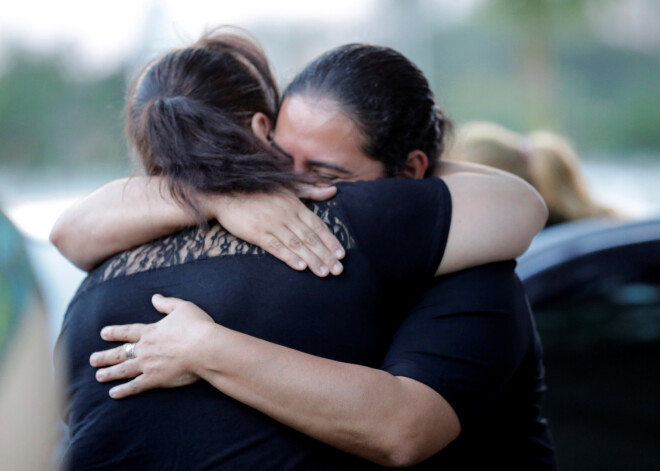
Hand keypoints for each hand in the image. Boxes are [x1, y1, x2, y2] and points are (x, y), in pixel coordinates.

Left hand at [90, 294, 214, 398]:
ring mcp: (148, 364)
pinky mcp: (155, 379)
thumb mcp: (183, 308)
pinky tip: (113, 393)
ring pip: (123, 369)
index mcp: (152, 331)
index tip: (103, 333)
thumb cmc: (197, 326)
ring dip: (110, 373)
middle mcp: (145, 348)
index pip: (129, 331)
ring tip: (98, 376)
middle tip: (92, 359)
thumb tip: (154, 298)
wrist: (204, 347)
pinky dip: (123, 390)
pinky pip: (134, 386)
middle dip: (105, 356)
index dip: (115, 332)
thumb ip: (167, 303)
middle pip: (120, 352)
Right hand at [203, 187, 344, 277]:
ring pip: (297, 244)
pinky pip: (276, 247)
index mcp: (295, 205)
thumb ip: (311, 191)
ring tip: (324, 273)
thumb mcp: (287, 188)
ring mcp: (272, 223)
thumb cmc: (259, 192)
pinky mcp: (256, 232)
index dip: (330, 241)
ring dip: (312, 259)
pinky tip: (300, 266)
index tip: (342, 255)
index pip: (318, 226)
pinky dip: (289, 256)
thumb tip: (334, 190)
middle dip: (326, 255)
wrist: (226, 194)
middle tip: (338, 270)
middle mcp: (286, 214)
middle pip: (311, 238)